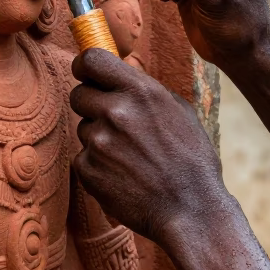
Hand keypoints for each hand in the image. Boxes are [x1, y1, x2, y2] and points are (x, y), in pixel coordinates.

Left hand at [70, 48, 227, 243]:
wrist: (191, 210)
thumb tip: (123, 70)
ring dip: (99, 137)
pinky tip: (124, 175)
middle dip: (92, 104)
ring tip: (130, 156)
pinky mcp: (87, 169)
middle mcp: (115, 112)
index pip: (90, 59)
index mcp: (140, 91)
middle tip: (115, 123)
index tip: (87, 73)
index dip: (84, 65)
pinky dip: (98, 165)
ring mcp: (99, 141)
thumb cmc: (191, 160)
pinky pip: (83, 156)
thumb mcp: (179, 111)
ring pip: (83, 128)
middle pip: (78, 94)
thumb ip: (146, 88)